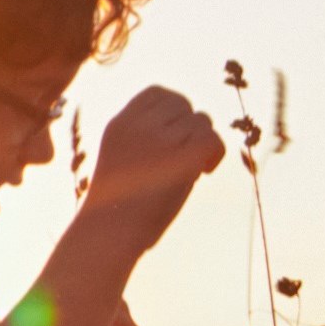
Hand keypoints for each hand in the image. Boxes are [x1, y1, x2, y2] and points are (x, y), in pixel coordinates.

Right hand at [84, 85, 226, 219]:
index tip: (175, 136)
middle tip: (186, 155)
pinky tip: (203, 173)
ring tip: (193, 169)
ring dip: (204, 143)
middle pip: (183, 104)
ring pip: (202, 121)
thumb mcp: (123, 159)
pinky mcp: (181, 157)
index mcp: (120, 123)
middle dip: (191, 126)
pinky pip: (213, 139)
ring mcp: (159, 139)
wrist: (108, 232)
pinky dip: (215, 154)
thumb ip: (148, 137)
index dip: (175, 110)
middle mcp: (138, 125)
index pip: (158, 93)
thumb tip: (194, 124)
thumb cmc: (118, 207)